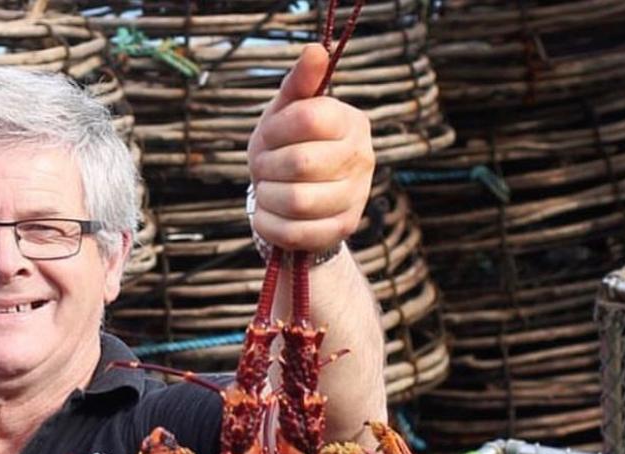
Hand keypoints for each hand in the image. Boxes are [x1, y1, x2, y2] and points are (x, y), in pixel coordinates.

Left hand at [246, 44, 374, 253]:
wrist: (296, 193)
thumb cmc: (287, 144)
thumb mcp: (287, 110)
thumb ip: (298, 82)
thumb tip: (314, 50)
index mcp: (350, 121)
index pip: (308, 118)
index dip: (275, 129)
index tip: (268, 135)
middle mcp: (362, 157)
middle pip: (299, 163)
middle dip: (266, 166)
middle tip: (263, 167)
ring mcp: (356, 196)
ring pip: (297, 201)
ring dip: (266, 196)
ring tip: (267, 189)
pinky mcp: (342, 228)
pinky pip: (295, 232)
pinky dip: (268, 223)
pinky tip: (268, 212)